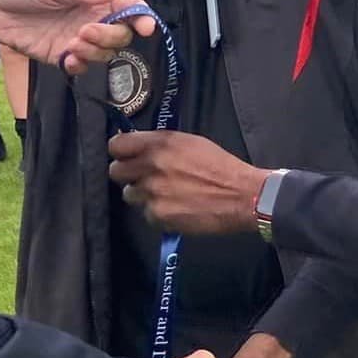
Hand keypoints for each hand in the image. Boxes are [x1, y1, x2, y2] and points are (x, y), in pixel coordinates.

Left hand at [0, 0, 155, 74]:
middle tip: (85, 31)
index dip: (142, 17)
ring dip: (94, 52)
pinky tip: (68, 59)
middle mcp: (91, 18)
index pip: (128, 8)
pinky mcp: (60, 55)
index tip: (147, 27)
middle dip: (109, 37)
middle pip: (119, 36)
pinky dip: (80, 65)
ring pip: (104, 54)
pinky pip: (81, 67)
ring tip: (72, 44)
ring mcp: (77, 39)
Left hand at [108, 130, 265, 234]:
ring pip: (129, 194)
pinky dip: (157, 212)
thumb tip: (140, 148)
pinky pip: (146, 213)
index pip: (117, 145)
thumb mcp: (190, 142)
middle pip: (115, 171)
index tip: (126, 156)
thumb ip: (161, 144)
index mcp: (160, 144)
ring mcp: (152, 193)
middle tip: (144, 177)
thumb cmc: (220, 166)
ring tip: (164, 194)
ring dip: (142, 194)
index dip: (120, 151)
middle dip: (127, 174)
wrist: (241, 196)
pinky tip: (176, 207)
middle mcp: (151, 166)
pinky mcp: (158, 215)